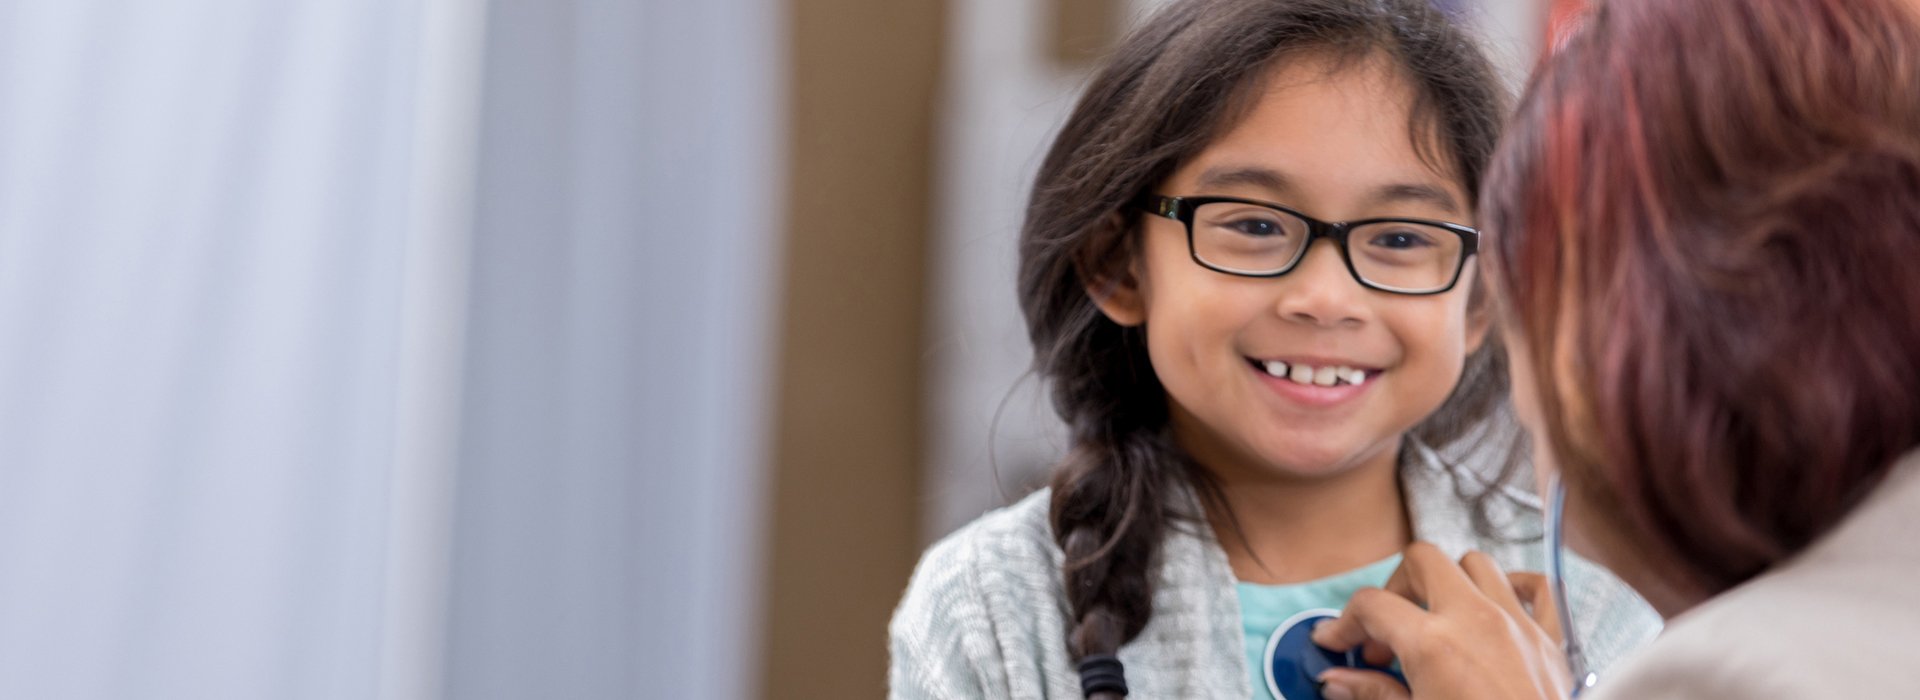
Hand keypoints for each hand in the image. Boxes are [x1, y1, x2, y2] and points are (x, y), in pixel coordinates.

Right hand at [1309, 542, 1570, 699]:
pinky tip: (1496, 605)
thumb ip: (1374, 693)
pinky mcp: (1550, 640)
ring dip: (1448, 582)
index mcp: (1433, 644)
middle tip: (1386, 629)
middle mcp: (1475, 620)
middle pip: (1422, 561)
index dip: (1343, 622)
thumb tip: (1337, 680)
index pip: (1371, 605)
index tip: (1337, 642)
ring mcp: (1517, 624)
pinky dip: (1514, 586)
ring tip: (1434, 619)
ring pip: (1474, 564)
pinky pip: (1536, 588)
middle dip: (1396, 587)